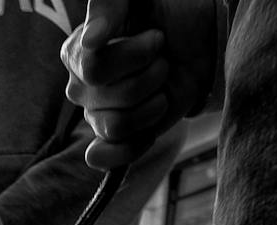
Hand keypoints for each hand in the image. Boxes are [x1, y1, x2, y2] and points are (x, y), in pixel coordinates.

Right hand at [62, 0, 221, 169]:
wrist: (198, 37)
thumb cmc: (164, 10)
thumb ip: (107, 5)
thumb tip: (91, 41)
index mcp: (77, 52)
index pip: (95, 69)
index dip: (134, 56)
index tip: (158, 37)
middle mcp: (82, 86)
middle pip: (109, 98)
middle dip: (150, 77)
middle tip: (163, 60)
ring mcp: (97, 114)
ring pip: (116, 126)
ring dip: (151, 106)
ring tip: (162, 87)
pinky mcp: (118, 139)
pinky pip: (107, 157)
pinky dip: (129, 149)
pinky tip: (150, 132)